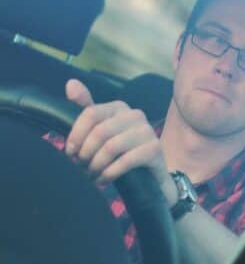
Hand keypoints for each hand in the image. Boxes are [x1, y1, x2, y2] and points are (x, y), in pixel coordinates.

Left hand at [64, 78, 175, 200]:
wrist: (149, 178)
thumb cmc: (121, 154)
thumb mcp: (101, 133)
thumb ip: (86, 110)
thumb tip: (70, 84)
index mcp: (119, 107)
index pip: (90, 113)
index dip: (76, 135)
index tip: (70, 153)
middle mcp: (135, 115)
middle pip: (100, 131)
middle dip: (86, 153)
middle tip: (81, 168)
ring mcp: (148, 131)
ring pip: (111, 147)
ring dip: (96, 165)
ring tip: (91, 175)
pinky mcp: (155, 149)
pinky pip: (126, 161)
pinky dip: (110, 173)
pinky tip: (103, 180)